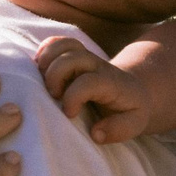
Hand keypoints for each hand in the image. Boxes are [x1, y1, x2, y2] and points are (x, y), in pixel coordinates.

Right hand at [33, 36, 154, 142]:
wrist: (133, 88)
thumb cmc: (129, 109)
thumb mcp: (135, 123)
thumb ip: (118, 130)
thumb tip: (95, 133)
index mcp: (110, 82)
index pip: (87, 82)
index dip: (73, 97)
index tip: (69, 114)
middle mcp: (96, 64)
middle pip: (71, 57)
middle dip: (54, 77)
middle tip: (54, 96)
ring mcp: (84, 56)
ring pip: (62, 45)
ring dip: (46, 61)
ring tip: (43, 81)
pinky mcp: (74, 53)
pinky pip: (56, 42)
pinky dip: (44, 52)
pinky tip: (41, 69)